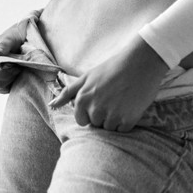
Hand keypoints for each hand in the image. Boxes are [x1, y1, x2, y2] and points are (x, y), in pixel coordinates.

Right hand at [0, 18, 29, 94]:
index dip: (4, 73)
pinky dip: (9, 84)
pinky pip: (1, 90)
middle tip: (18, 67)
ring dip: (10, 80)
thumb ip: (4, 45)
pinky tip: (14, 74)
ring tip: (16, 69)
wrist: (18, 42)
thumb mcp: (10, 38)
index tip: (15, 66)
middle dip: (8, 77)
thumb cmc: (13, 38)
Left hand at [48, 35, 169, 131]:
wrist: (141, 61)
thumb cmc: (112, 67)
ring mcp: (112, 115)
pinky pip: (123, 130)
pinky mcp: (128, 119)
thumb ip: (68, 93)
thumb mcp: (87, 76)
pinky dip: (127, 121)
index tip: (100, 101)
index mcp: (83, 99)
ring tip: (123, 100)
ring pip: (110, 129)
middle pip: (96, 125)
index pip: (82, 121)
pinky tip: (131, 106)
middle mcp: (95, 109)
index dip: (91, 112)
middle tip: (114, 98)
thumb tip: (51, 106)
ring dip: (116, 119)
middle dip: (103, 115)